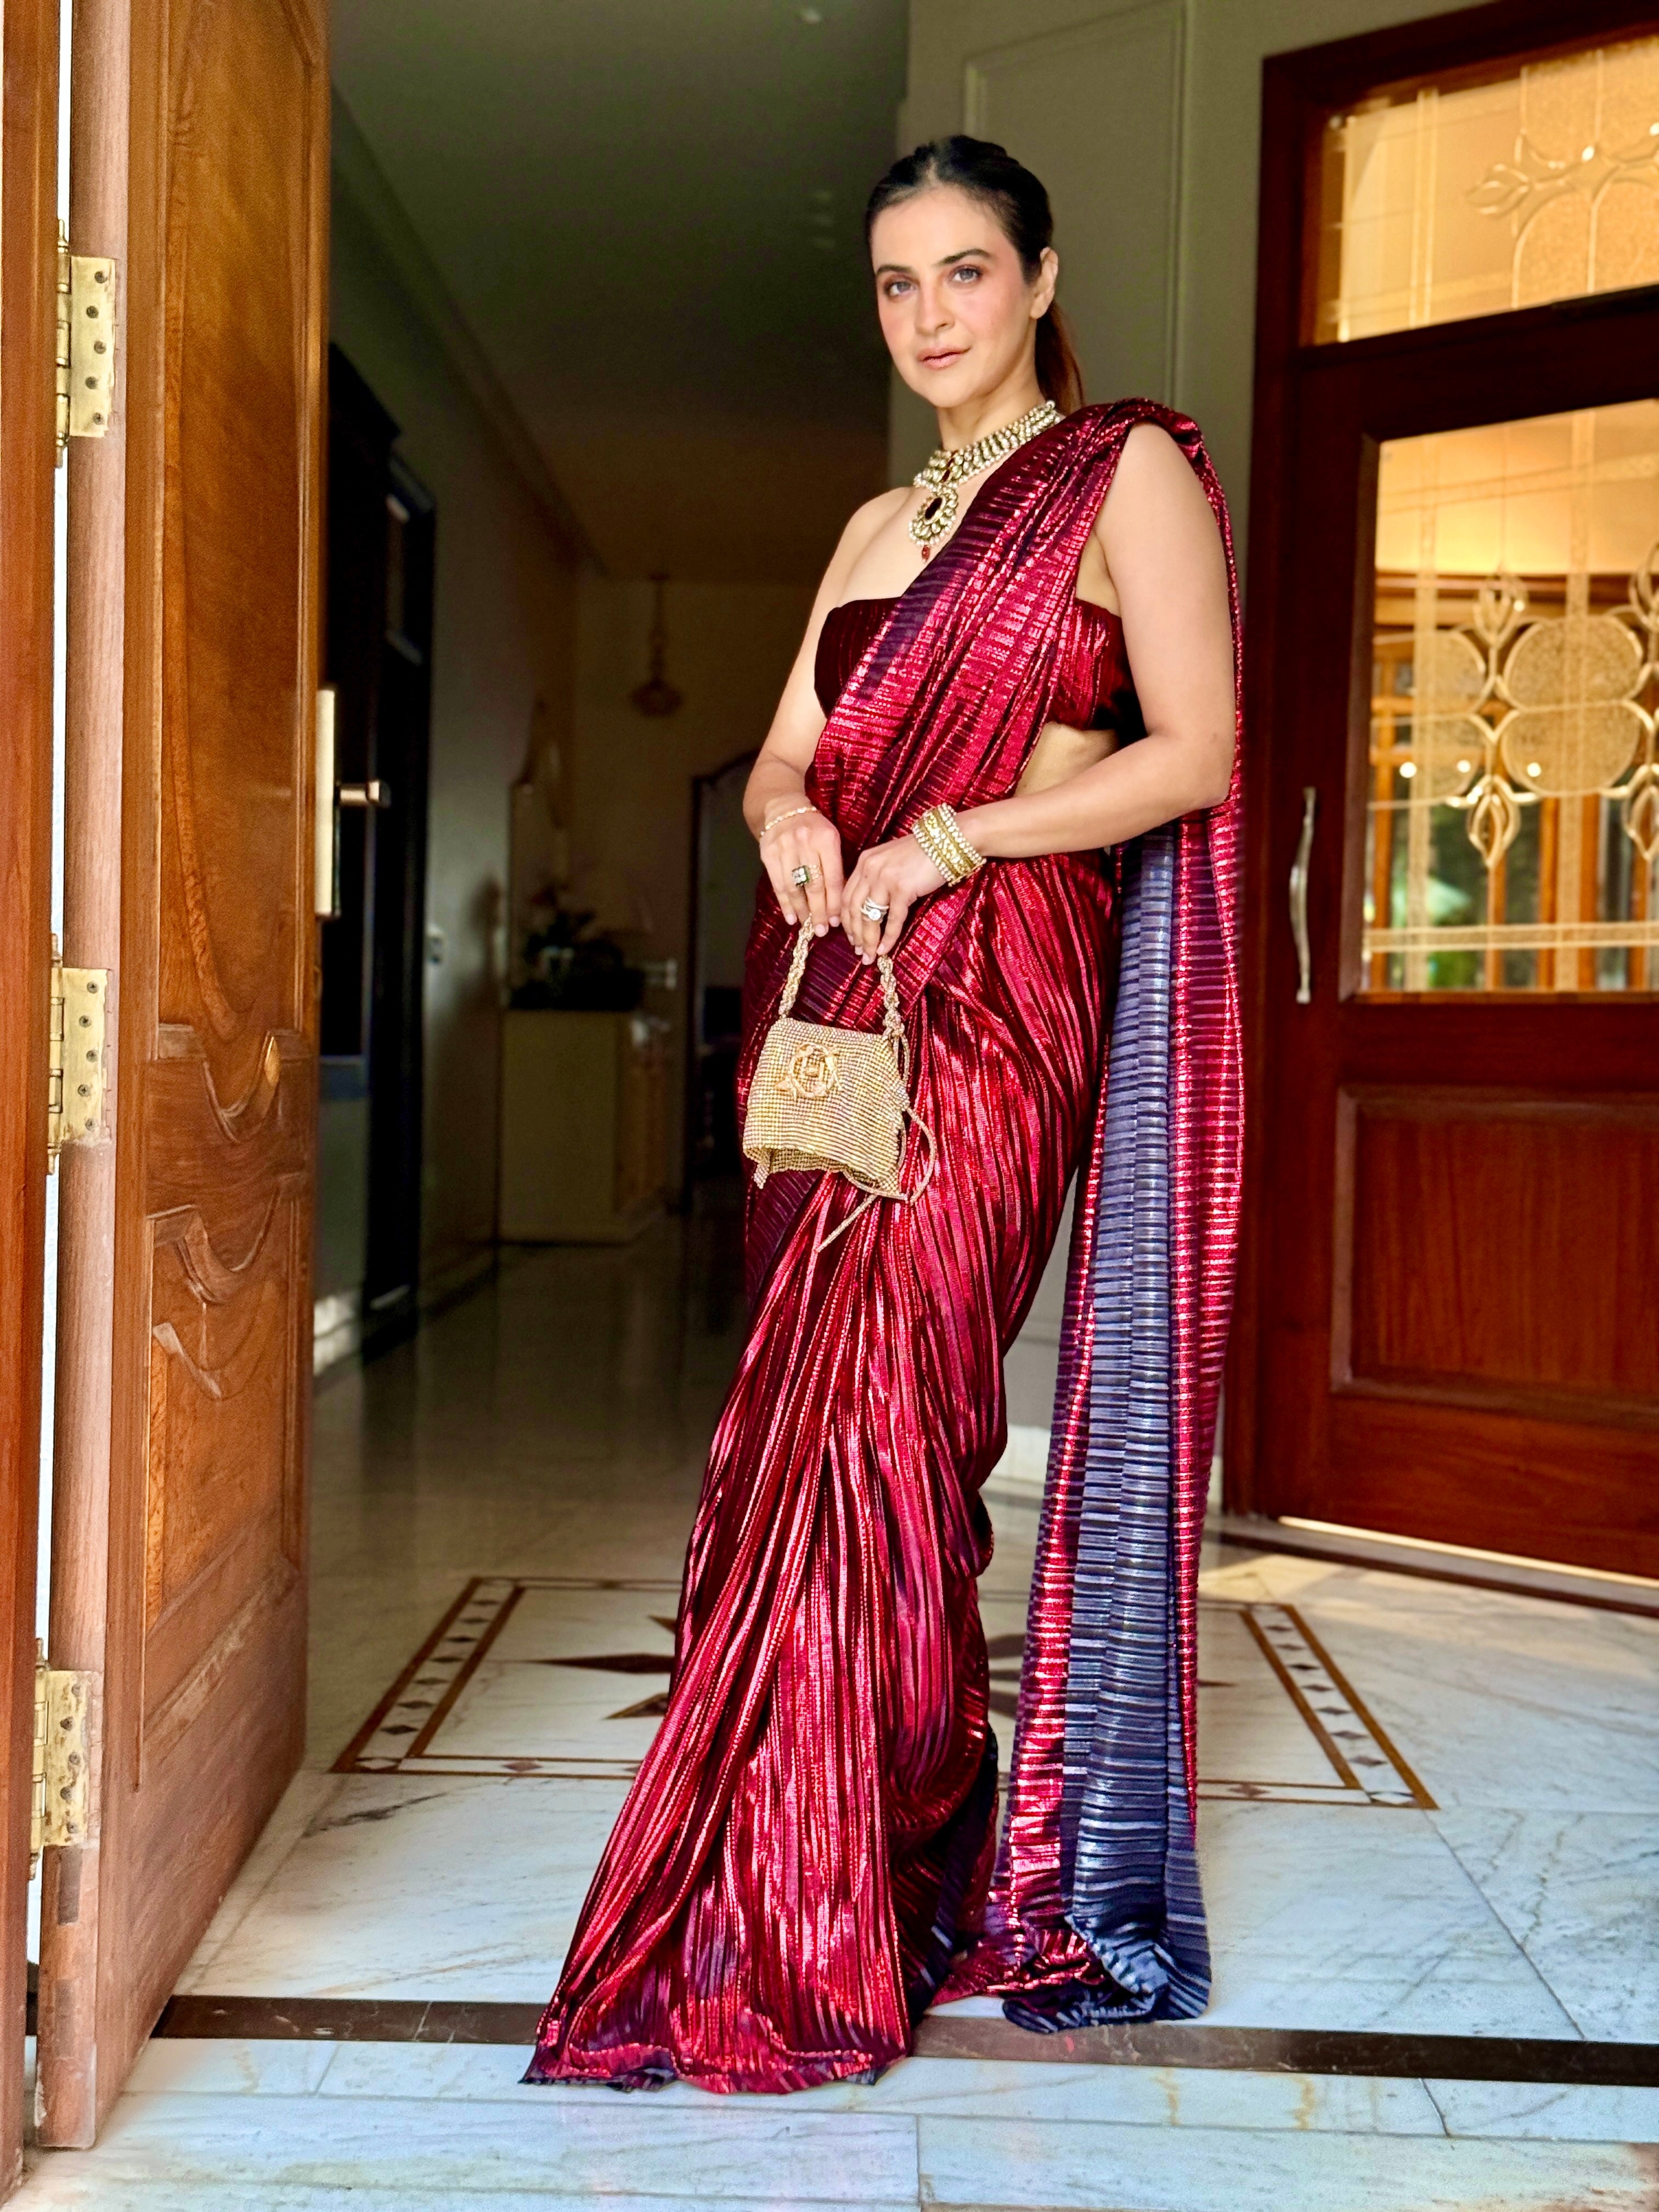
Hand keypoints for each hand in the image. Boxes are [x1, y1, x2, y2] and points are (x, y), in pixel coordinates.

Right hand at [759, 803, 843, 934]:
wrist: (783, 809)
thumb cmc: (814, 828)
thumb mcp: (831, 839)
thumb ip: (835, 866)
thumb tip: (839, 902)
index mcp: (826, 839)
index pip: (832, 877)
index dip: (834, 902)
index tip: (837, 921)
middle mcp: (805, 843)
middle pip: (814, 885)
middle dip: (819, 911)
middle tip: (823, 930)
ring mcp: (785, 848)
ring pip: (794, 887)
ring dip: (802, 910)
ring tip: (808, 926)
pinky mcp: (768, 854)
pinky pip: (778, 885)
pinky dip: (785, 904)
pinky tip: (791, 917)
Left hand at [842, 834, 946, 961]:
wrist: (947, 842)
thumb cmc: (922, 854)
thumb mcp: (890, 861)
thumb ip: (876, 878)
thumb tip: (870, 908)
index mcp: (864, 862)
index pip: (847, 896)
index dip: (846, 920)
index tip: (850, 936)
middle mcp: (869, 869)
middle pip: (853, 908)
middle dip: (854, 934)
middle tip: (858, 951)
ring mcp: (885, 878)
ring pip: (869, 917)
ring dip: (868, 940)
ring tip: (869, 956)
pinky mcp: (902, 888)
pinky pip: (892, 919)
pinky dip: (887, 937)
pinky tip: (884, 949)